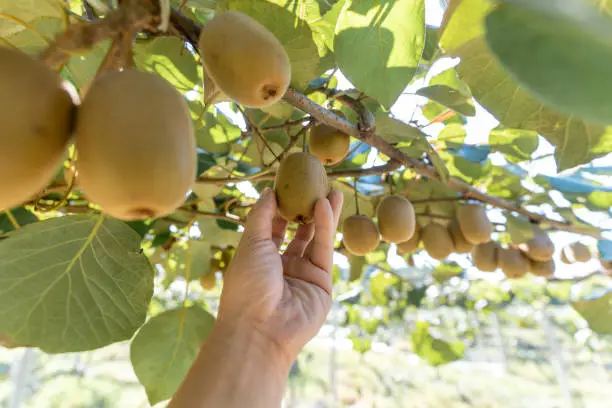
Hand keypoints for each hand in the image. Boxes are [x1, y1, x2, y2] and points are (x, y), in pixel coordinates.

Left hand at [217, 187, 342, 366]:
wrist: (260, 329)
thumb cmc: (247, 286)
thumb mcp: (250, 244)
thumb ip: (262, 217)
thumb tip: (267, 191)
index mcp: (260, 258)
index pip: (274, 228)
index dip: (281, 207)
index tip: (289, 184)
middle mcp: (282, 266)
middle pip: (298, 232)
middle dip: (307, 210)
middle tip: (316, 185)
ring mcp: (303, 275)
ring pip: (315, 239)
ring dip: (322, 215)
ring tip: (331, 190)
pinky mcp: (321, 283)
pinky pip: (323, 251)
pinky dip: (325, 228)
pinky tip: (325, 206)